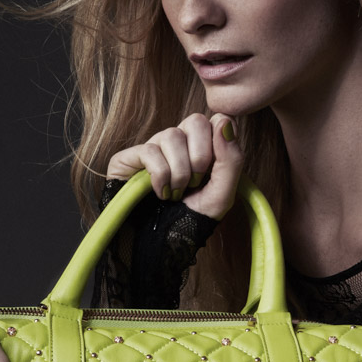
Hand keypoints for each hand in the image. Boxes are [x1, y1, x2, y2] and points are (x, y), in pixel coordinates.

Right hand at [106, 113, 244, 219]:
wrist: (161, 242)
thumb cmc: (191, 217)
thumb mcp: (222, 194)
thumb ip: (232, 159)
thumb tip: (224, 120)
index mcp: (202, 146)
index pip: (216, 119)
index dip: (218, 142)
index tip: (212, 170)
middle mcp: (178, 142)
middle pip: (195, 120)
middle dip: (200, 157)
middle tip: (195, 183)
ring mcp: (154, 147)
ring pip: (172, 135)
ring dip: (179, 172)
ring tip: (176, 193)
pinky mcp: (130, 157)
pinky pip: (150, 151)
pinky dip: (160, 177)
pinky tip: (159, 193)